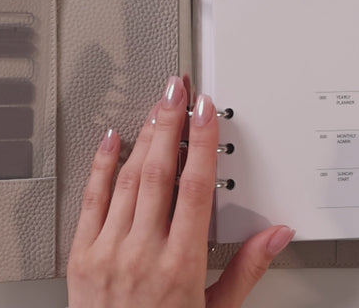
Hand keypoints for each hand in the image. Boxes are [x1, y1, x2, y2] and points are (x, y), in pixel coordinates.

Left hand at [67, 76, 294, 307]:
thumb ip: (247, 269)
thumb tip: (276, 235)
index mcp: (181, 266)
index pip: (194, 187)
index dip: (201, 142)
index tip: (206, 112)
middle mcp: (142, 253)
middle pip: (158, 172)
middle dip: (169, 123)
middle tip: (178, 90)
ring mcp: (108, 252)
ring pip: (126, 179)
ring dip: (143, 137)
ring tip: (155, 106)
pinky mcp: (81, 256)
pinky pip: (91, 200)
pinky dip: (101, 165)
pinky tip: (111, 139)